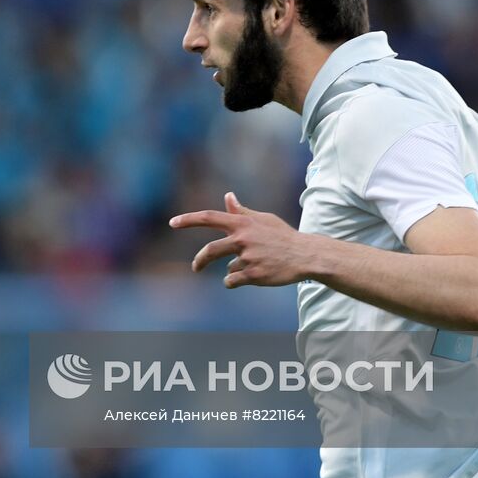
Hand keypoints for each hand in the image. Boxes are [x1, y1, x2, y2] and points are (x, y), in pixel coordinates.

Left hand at [170, 192, 307, 288]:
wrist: (305, 255)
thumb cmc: (282, 236)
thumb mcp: (263, 219)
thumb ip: (241, 212)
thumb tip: (227, 197)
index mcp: (242, 223)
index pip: (209, 217)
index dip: (188, 220)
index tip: (172, 222)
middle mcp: (242, 239)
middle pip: (210, 251)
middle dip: (200, 261)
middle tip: (196, 267)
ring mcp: (247, 257)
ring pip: (227, 269)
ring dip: (233, 271)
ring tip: (246, 270)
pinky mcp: (254, 274)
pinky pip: (233, 281)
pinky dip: (237, 281)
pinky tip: (251, 277)